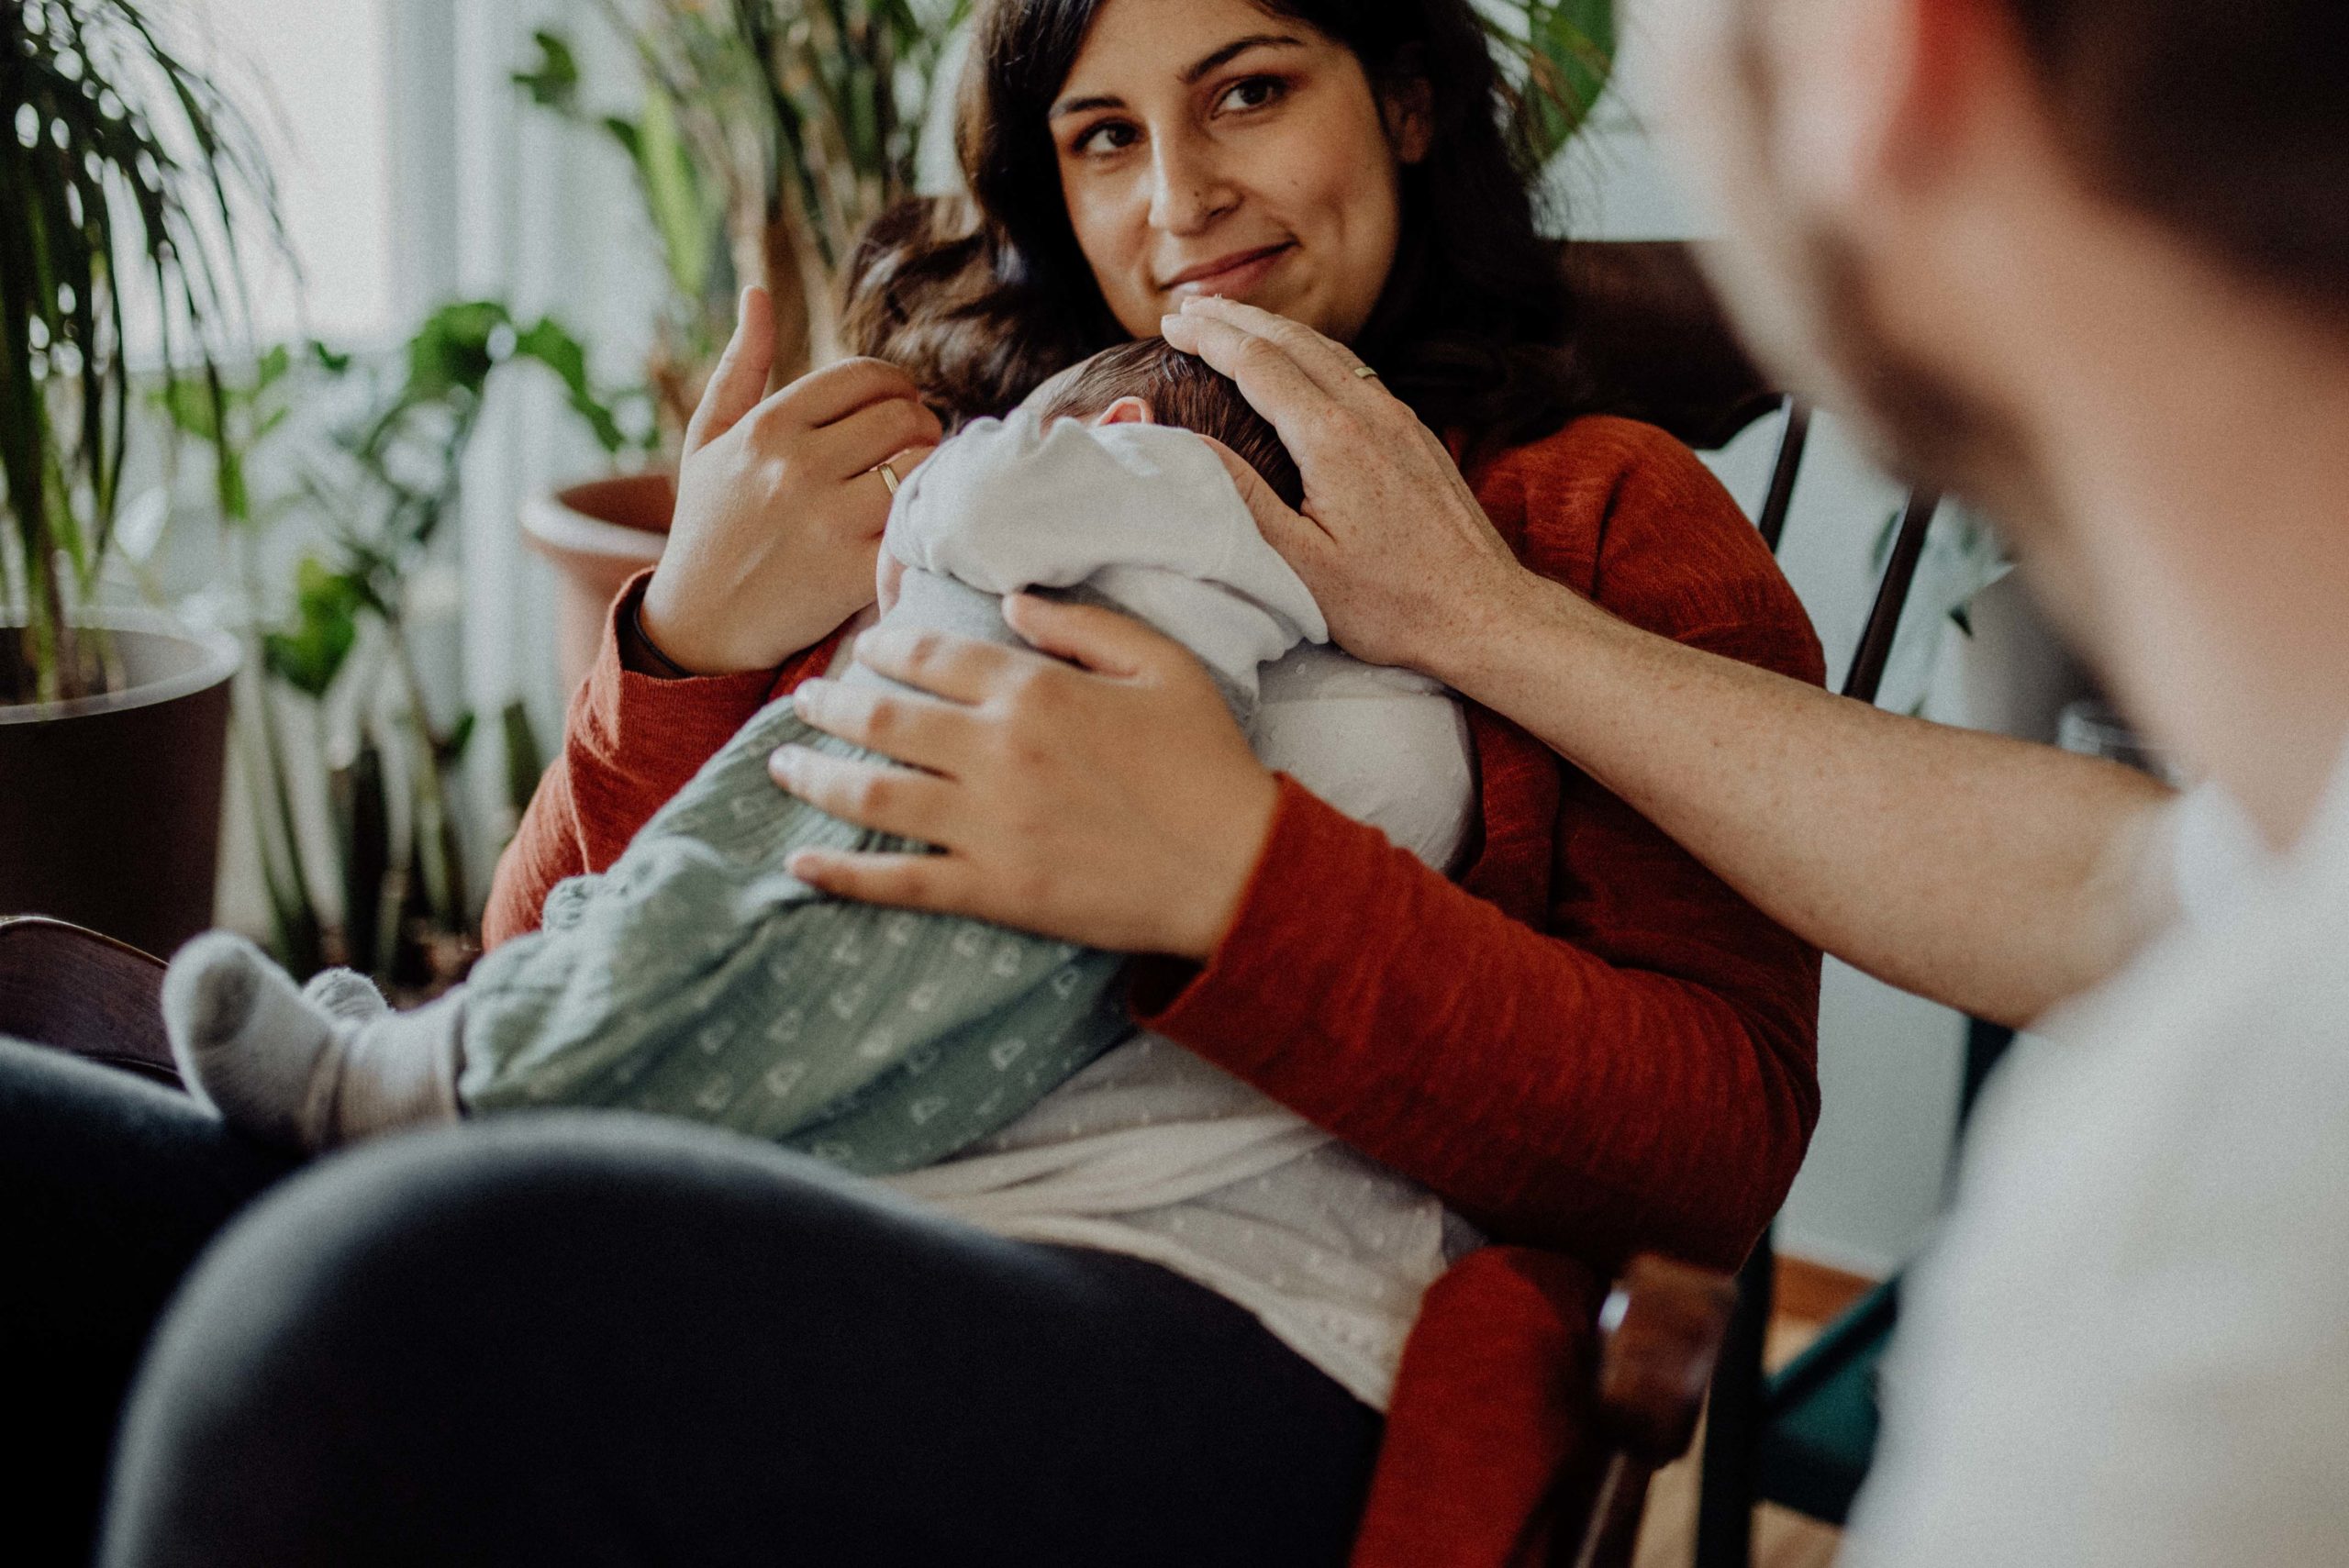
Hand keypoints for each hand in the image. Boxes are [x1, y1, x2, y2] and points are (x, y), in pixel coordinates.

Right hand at [640, 286, 940, 673]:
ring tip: (921, 486)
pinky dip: (930, 525)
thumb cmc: (708, 526)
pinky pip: (918, 528)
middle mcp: (797, 465)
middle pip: (905, 417)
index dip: (896, 390)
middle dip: (923, 428)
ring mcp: (826, 520)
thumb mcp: (708, 440)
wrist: (699, 626)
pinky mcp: (852, 573)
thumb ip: (741, 366)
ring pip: (922, 467)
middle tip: (916, 451)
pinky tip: (920, 531)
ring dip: (934, 474)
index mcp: (769, 426)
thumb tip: (756, 293)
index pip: (867, 376)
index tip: (895, 414)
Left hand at [766, 596, 1279, 960]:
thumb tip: (1012, 599)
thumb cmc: (1207, 762)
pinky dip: (842, 874)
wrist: (1237, 867)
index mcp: (1035, 689)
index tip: (864, 648)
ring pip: (873, 796)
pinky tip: (800, 864)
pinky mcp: (994, 890)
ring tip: (780, 765)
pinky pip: (899, 881)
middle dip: (828, 706)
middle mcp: (996, 751)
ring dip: (815, 778)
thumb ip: (1083, 623)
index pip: (931, 655)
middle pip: (883, 719)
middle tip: (799, 701)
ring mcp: (989, 825)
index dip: (886, 647)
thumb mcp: (1162, 663)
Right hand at [1162, 295, 1531, 678]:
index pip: (1258, 363)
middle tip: (1190, 307)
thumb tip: (1187, 443)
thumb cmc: (1392, 604)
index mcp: (1333, 439)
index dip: (1210, 337)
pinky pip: (1359, 372)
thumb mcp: (1300, 564)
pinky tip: (1305, 363)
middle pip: (1294, 341)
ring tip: (1237, 321)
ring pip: (1331, 351)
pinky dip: (1315, 353)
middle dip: (1237, 317)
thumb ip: (1243, 498)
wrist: (1485, 614)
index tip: (1170, 323)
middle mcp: (1372, 414)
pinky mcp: (1419, 437)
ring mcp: (1402, 421)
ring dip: (1277, 330)